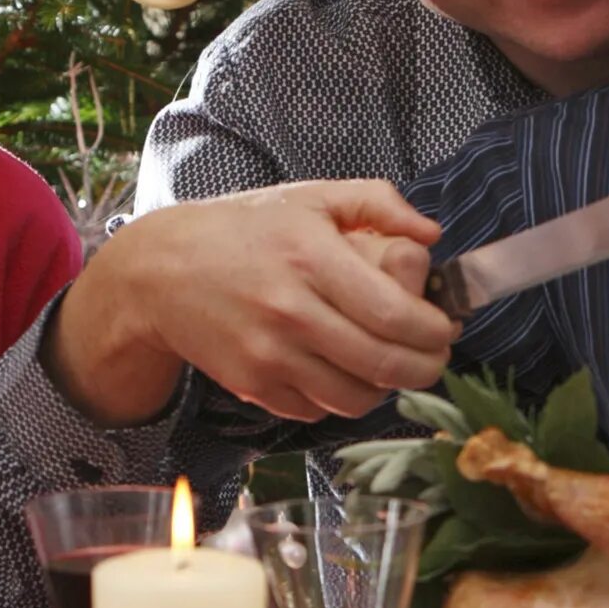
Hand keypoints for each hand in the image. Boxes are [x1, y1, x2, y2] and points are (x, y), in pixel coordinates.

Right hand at [51, 180, 454, 423]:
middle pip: (384, 364)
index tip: (447, 327)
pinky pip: (319, 410)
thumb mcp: (310, 198)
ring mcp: (269, 356)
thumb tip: (431, 235)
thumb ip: (377, 202)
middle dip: (427, 366)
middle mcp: (290, 312)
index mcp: (311, 258)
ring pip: (356, 397)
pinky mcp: (253, 386)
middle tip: (436, 355)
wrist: (161, 272)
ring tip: (391, 362)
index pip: (395, 315)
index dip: (435, 331)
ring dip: (388, 387)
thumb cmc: (245, 230)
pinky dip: (342, 397)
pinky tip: (344, 370)